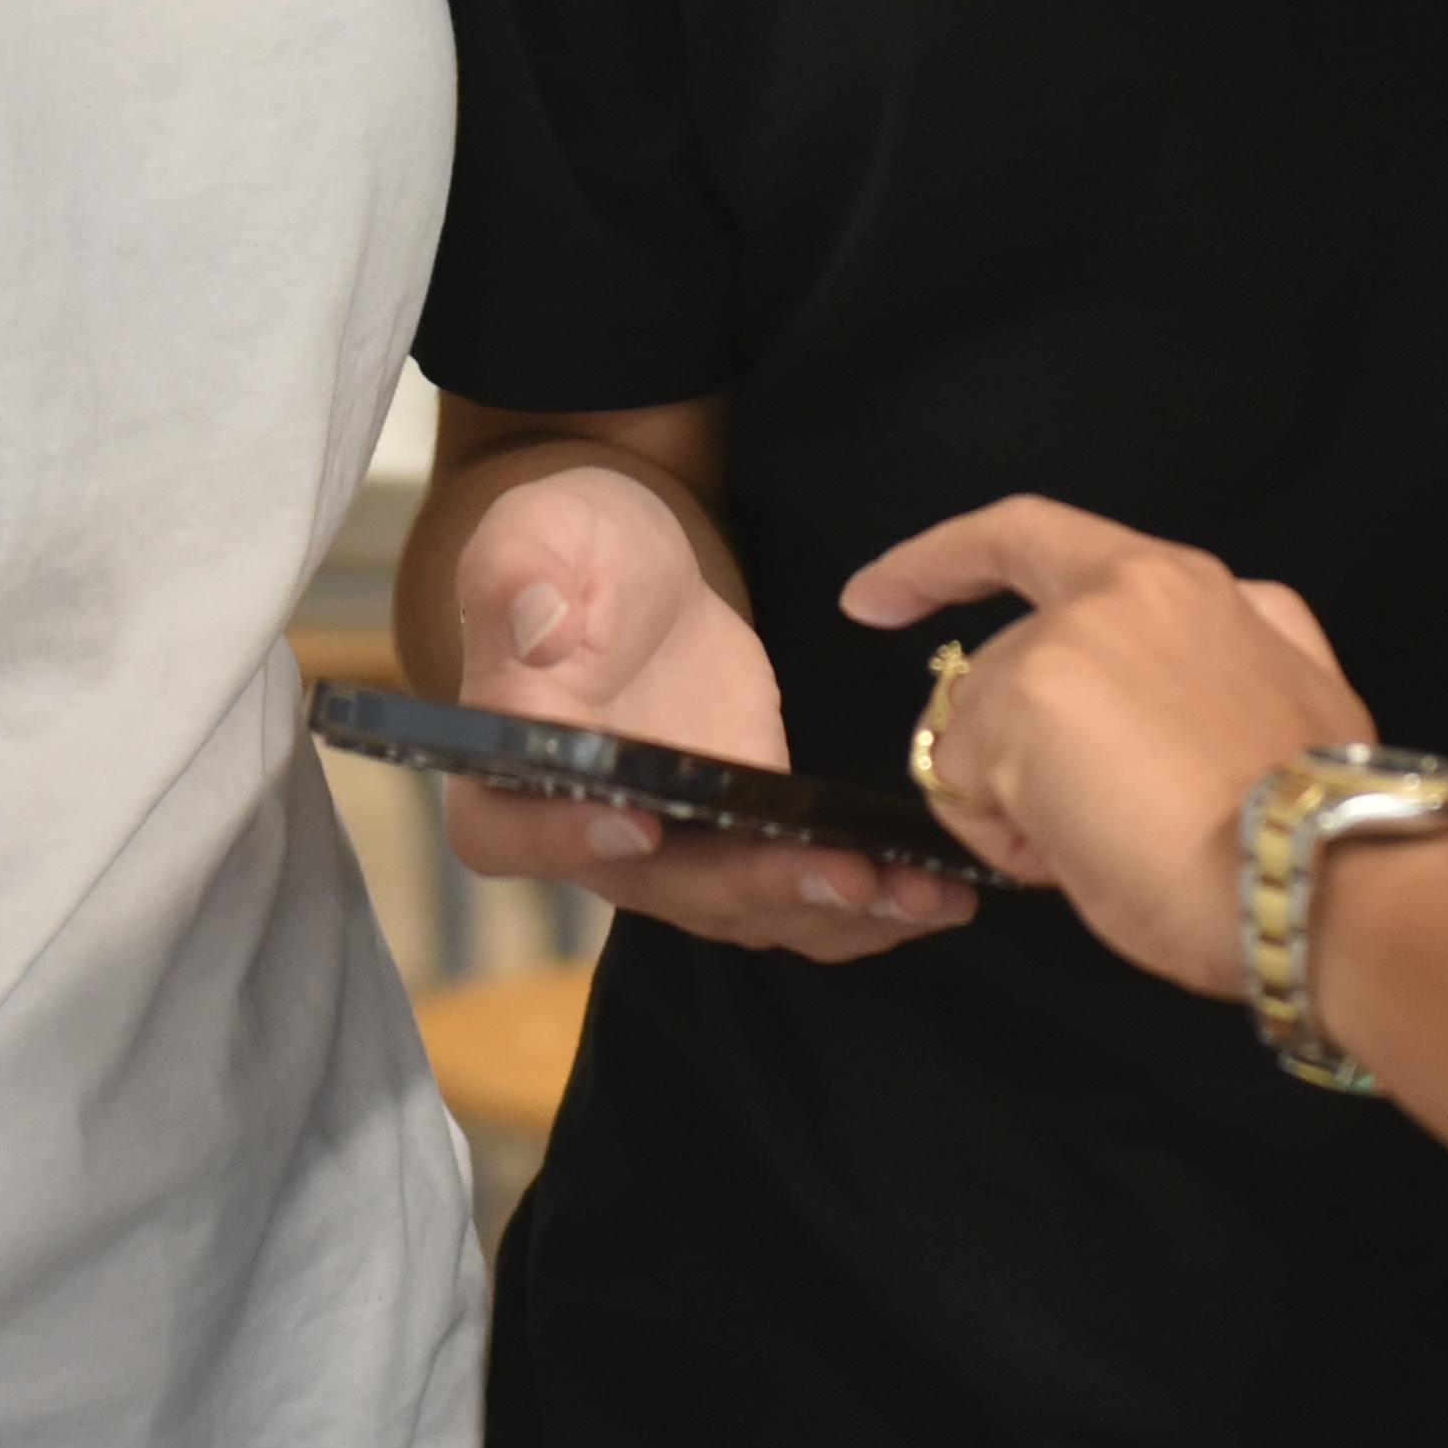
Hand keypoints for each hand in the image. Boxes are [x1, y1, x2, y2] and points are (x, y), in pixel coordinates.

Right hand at [450, 463, 972, 955]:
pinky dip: (866, 900)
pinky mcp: (742, 839)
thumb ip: (521, 582)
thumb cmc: (573, 543)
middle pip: (665, 889)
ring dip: (837, 909)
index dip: (568, 838)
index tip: (640, 822)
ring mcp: (672, 848)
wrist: (637, 566)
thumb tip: (532, 633)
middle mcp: (584, 833)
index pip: (511, 830)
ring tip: (926, 895)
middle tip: (850, 873)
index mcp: (510, 769)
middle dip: (763, 887)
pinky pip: (795, 888)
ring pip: (746, 905)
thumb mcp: (537, 538)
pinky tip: (937, 889)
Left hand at [837, 499, 1362, 998]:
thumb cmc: (1314, 816)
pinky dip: (999, 838)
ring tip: (1104, 848)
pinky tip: (1077, 859)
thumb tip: (1219, 643)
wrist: (1318, 878)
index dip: (939, 559)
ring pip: (972, 733)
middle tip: (1086, 833)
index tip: (875, 594)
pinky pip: (958, 786)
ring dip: (1013, 805)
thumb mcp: (1302, 684)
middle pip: (998, 672)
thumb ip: (1245, 638)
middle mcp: (1114, 592)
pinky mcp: (1020, 709)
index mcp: (1179, 583)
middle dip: (1011, 759)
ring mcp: (1061, 645)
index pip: (1028, 533)